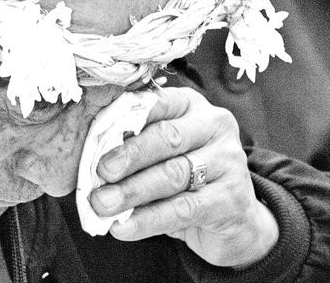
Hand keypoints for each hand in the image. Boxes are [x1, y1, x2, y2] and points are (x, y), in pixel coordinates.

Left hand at [90, 86, 278, 267]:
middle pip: (167, 137)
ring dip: (132, 191)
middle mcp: (214, 125)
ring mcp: (228, 161)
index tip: (96, 137)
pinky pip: (183, 209)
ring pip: (173, 174)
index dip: (125, 119)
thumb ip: (137, 144)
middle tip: (101, 172)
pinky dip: (149, 219)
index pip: (157, 102)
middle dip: (129, 155)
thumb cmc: (188, 176)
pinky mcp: (231, 199)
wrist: (236, 221)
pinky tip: (124, 227)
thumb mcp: (165, 152)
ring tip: (103, 205)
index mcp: (191, 104)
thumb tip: (93, 155)